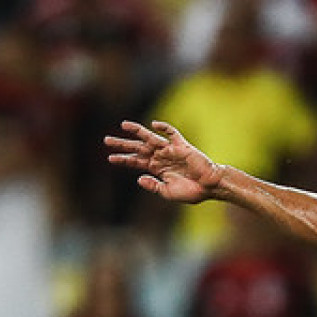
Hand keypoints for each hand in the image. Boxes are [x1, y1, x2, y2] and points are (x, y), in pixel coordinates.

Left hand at [104, 119, 224, 203]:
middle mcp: (161, 157)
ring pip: (150, 138)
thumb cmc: (191, 192)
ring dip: (137, 131)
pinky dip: (164, 128)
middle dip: (123, 144)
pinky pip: (172, 134)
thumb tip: (139, 178)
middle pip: (138, 148)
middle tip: (106, 140)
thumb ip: (153, 186)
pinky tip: (154, 124)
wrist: (210, 187)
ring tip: (123, 125)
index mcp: (156, 168)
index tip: (110, 158)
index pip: (136, 161)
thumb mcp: (168, 192)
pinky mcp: (182, 146)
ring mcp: (170, 150)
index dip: (123, 159)